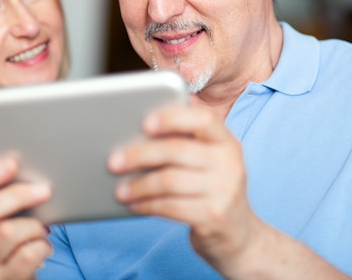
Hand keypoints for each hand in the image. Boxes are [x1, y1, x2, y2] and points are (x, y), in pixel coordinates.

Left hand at [107, 103, 258, 270]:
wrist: (238, 236)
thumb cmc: (213, 190)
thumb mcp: (210, 161)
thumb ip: (188, 137)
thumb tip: (151, 114)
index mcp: (227, 142)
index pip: (202, 119)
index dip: (172, 118)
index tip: (144, 123)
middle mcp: (230, 163)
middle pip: (177, 150)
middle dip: (140, 155)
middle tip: (113, 161)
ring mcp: (224, 191)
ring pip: (169, 180)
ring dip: (138, 185)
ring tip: (119, 189)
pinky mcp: (213, 216)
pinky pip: (170, 206)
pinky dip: (147, 205)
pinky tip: (134, 205)